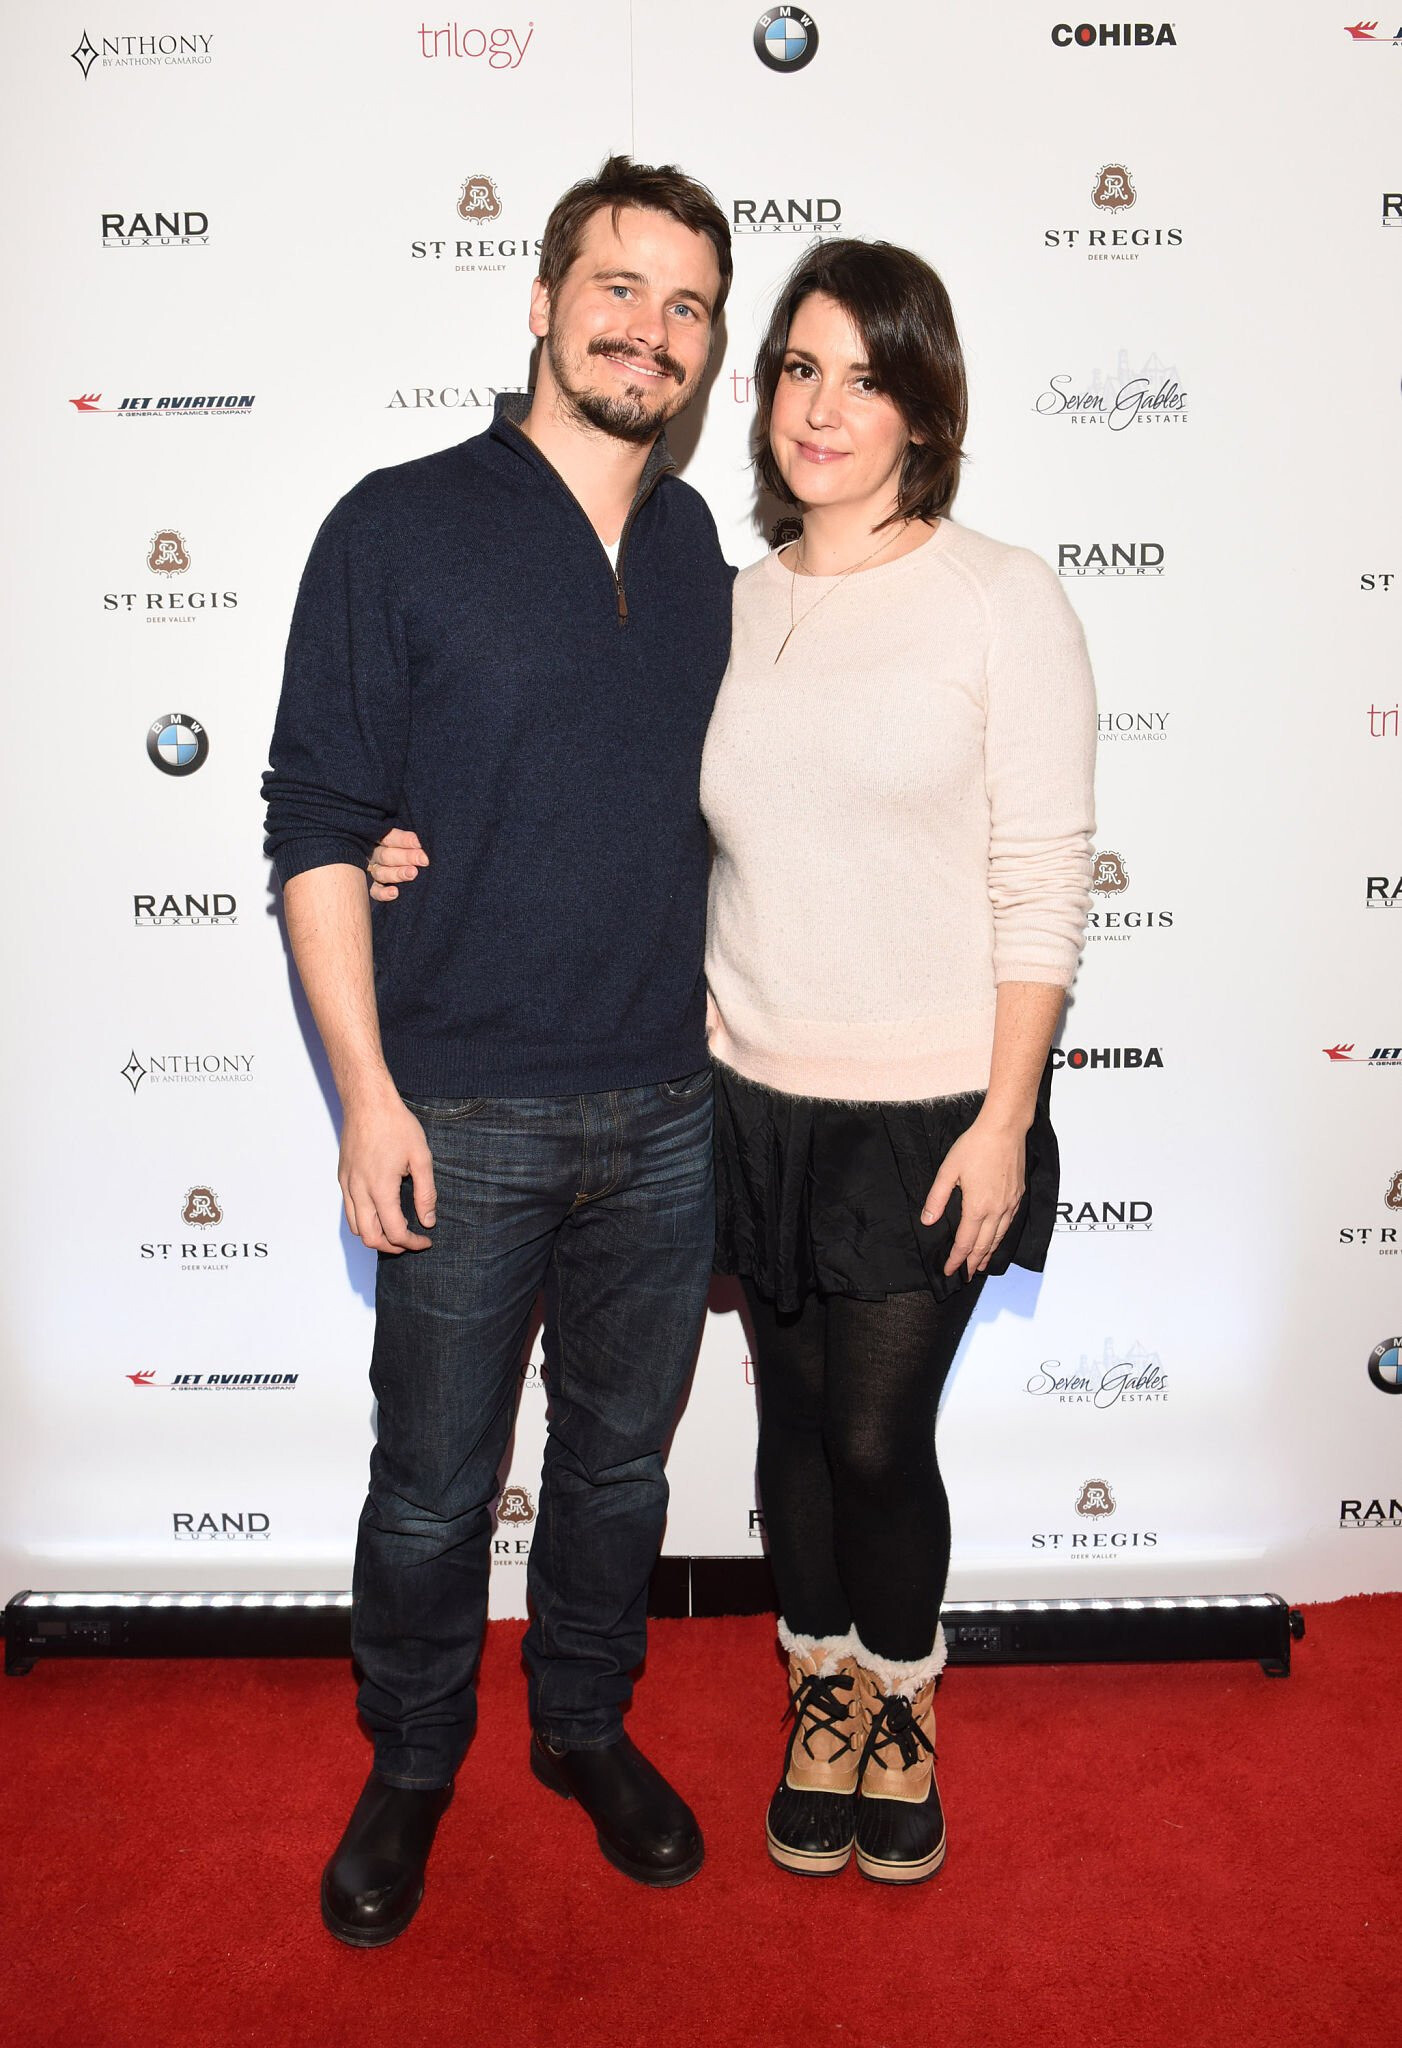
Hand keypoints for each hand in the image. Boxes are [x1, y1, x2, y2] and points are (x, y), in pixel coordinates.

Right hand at [339, 1086, 436, 1253]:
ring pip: (355, 1227)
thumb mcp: (421, 1158)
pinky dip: (364, 1220)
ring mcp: (347, 1184)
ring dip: (375, 1236)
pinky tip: (381, 1211)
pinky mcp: (342, 1177)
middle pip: (369, 1237)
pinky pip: (350, 1210)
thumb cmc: (395, 1125)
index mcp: (380, 1189)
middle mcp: (358, 1191)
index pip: (394, 1232)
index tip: (426, 1241)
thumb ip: (426, 1193)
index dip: (412, 1243)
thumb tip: (428, 1221)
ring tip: (396, 1231)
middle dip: (391, 1246)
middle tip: (410, 1242)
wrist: (367, 1102)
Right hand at [368, 826, 428, 901]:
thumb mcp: (415, 844)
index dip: (403, 840)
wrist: (418, 873)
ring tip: (413, 874)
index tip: (418, 843)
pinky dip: (383, 893)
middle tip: (423, 860)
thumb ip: (416, 843)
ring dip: (397, 873)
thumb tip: (423, 843)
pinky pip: (375, 892)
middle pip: (386, 855)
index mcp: (383, 840)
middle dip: (406, 857)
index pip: (390, 837)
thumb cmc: (418, 852)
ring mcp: (376, 872)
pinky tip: (395, 893)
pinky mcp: (376, 889)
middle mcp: (377, 855)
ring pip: (381, 873)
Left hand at [920, 1113, 1025, 1279]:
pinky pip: (1009, 1224)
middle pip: (984, 1246)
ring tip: (981, 1265)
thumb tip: (927, 1220)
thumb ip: (937, 1198)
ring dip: (988, 1254)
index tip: (949, 1270)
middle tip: (965, 1275)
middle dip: (973, 1263)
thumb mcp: (948, 1171)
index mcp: (977, 1207)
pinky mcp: (1018, 1196)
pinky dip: (1001, 1238)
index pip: (965, 1243)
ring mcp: (1010, 1205)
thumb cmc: (975, 1146)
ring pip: (999, 1238)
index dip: (956, 1260)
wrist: (1005, 1130)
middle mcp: (996, 1211)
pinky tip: (997, 1239)